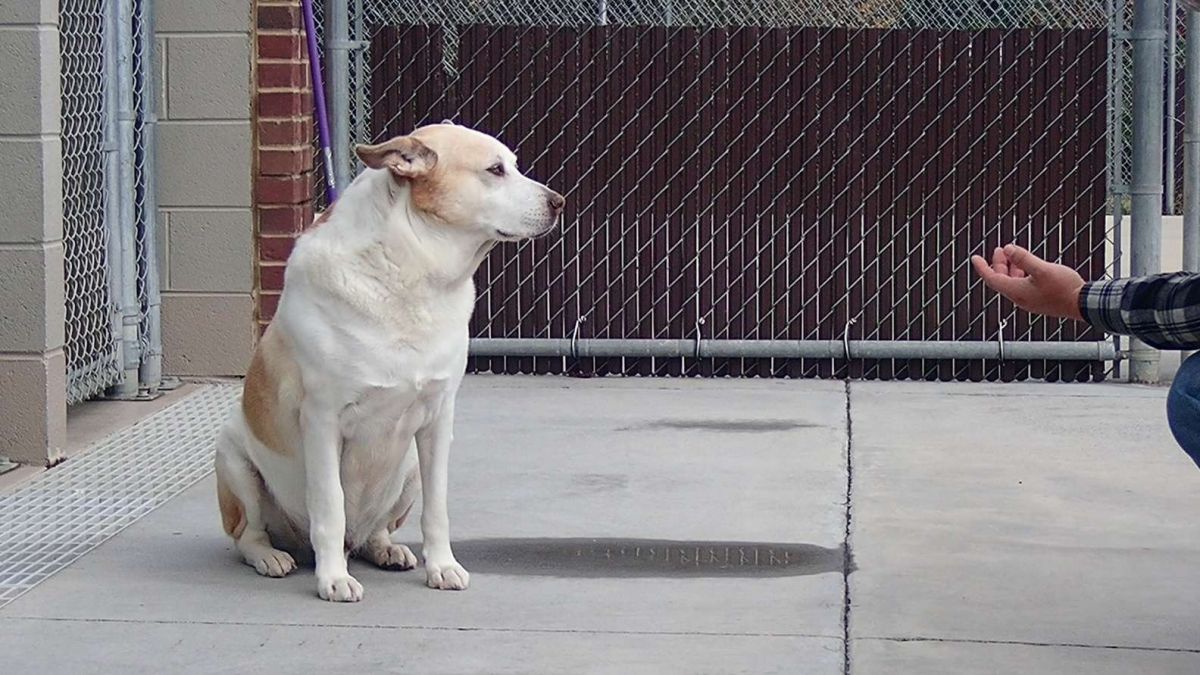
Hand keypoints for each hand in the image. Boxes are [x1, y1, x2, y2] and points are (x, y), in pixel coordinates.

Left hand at [970, 244, 1084, 320]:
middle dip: (998, 264)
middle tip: (999, 249)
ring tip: (1012, 254)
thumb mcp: (1042, 269)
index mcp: (1017, 292)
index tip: (974, 257)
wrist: (1084, 305)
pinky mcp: (1040, 300)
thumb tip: (1007, 248)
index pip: (992, 279)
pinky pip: (1023, 285)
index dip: (982, 267)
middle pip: (1002, 280)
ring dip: (1010, 268)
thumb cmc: (1064, 288)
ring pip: (1013, 282)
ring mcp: (1030, 300)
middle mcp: (1020, 298)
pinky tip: (1028, 266)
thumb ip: (1024, 258)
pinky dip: (1021, 274)